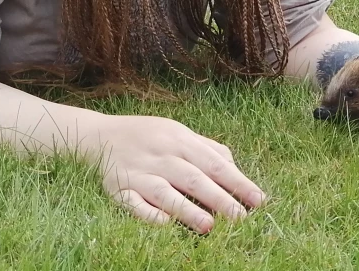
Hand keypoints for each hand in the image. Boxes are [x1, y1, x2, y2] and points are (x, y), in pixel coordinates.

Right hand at [79, 114, 266, 232]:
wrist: (99, 134)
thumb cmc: (148, 136)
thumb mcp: (178, 133)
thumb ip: (207, 148)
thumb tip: (235, 169)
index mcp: (180, 140)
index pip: (215, 163)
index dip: (238, 182)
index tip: (259, 200)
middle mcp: (161, 155)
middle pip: (193, 178)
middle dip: (219, 198)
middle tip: (241, 218)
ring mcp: (138, 172)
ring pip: (165, 192)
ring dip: (186, 209)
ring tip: (209, 226)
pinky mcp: (117, 188)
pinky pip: (132, 202)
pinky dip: (146, 213)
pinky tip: (163, 224)